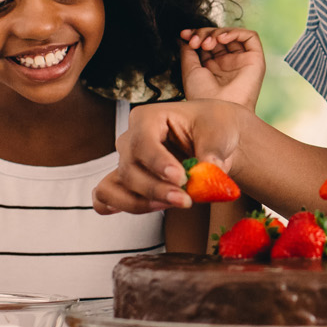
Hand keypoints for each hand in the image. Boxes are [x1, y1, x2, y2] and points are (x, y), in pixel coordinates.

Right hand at [94, 99, 250, 214]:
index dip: (158, 163)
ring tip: (174, 204)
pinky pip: (107, 196)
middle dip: (155, 189)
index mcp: (147, 118)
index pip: (143, 142)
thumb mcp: (219, 131)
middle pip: (129, 169)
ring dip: (141, 203)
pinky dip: (117, 206)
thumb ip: (212, 151)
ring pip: (114, 187)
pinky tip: (143, 209)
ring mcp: (127, 162)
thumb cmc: (213, 127)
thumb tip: (208, 171)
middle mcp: (130, 139)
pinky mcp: (129, 182)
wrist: (214, 138)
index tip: (181, 179)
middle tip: (186, 200)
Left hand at [179, 27, 265, 109]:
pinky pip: (250, 37)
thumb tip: (183, 36)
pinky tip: (221, 38)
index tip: (184, 35)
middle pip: (218, 37)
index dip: (196, 35)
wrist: (217, 112)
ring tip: (206, 43)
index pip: (207, 42)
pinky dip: (235, 32)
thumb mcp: (190, 70)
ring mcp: (242, 61)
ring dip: (217, 33)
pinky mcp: (255, 60)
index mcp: (213, 67)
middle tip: (195, 42)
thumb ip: (188, 50)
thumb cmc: (203, 97)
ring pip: (232, 35)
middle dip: (204, 33)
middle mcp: (228, 64)